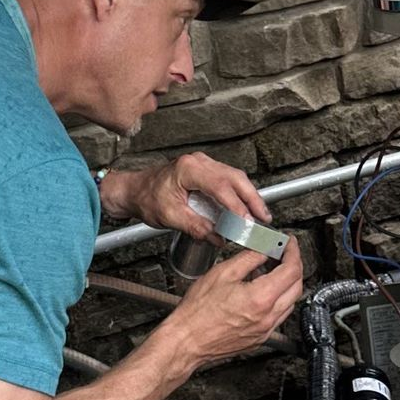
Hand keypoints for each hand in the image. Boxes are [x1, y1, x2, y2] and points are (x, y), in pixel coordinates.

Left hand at [108, 152, 268, 237]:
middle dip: (252, 198)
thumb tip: (219, 237)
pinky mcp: (205, 171)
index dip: (237, 206)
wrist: (135, 190)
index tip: (247, 222)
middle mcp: (199, 162)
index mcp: (188, 169)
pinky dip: (240, 194)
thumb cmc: (147, 198)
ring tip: (260, 215)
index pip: (220, 187)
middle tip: (264, 218)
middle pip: (235, 178)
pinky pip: (229, 180)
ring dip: (249, 196)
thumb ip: (196, 227)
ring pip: (235, 177)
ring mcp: (203, 164)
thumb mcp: (170, 217)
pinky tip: (247, 208)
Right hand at [165, 238, 303, 367]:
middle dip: (294, 266)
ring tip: (271, 272)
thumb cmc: (197, 313)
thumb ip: (249, 259)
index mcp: (260, 298)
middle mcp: (267, 317)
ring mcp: (265, 331)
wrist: (187, 341)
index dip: (293, 252)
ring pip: (290, 303)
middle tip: (283, 254)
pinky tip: (262, 292)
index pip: (292, 269)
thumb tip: (263, 251)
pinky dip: (277, 301)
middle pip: (297, 287)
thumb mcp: (223, 273)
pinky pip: (278, 317)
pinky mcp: (259, 339)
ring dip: (286, 285)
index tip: (289, 244)